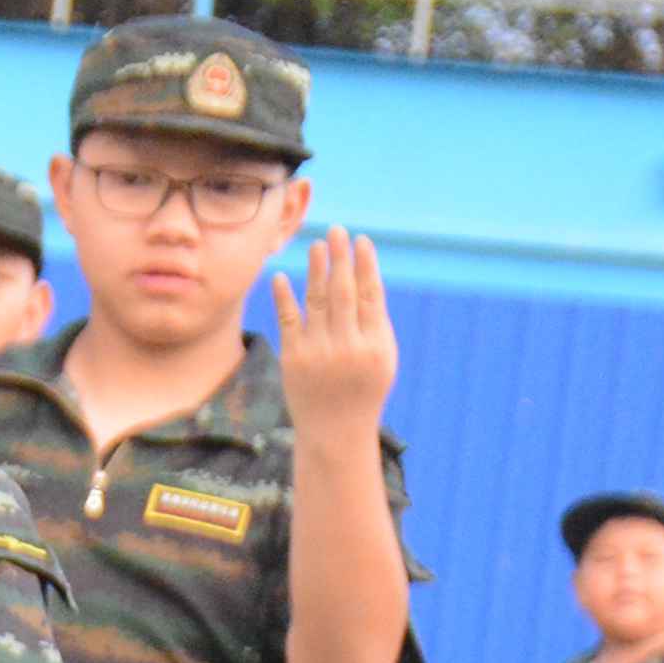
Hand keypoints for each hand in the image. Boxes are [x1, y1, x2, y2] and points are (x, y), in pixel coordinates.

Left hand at [270, 230, 394, 439]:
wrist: (335, 431)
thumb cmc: (363, 388)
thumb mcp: (381, 357)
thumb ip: (373, 321)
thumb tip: (363, 276)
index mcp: (376, 345)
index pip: (370, 295)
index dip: (365, 265)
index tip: (361, 241)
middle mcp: (348, 347)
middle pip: (342, 292)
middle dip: (340, 258)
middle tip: (336, 231)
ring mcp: (318, 353)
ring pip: (316, 301)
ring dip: (316, 270)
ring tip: (316, 246)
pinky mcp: (293, 359)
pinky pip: (288, 320)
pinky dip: (284, 297)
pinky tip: (282, 276)